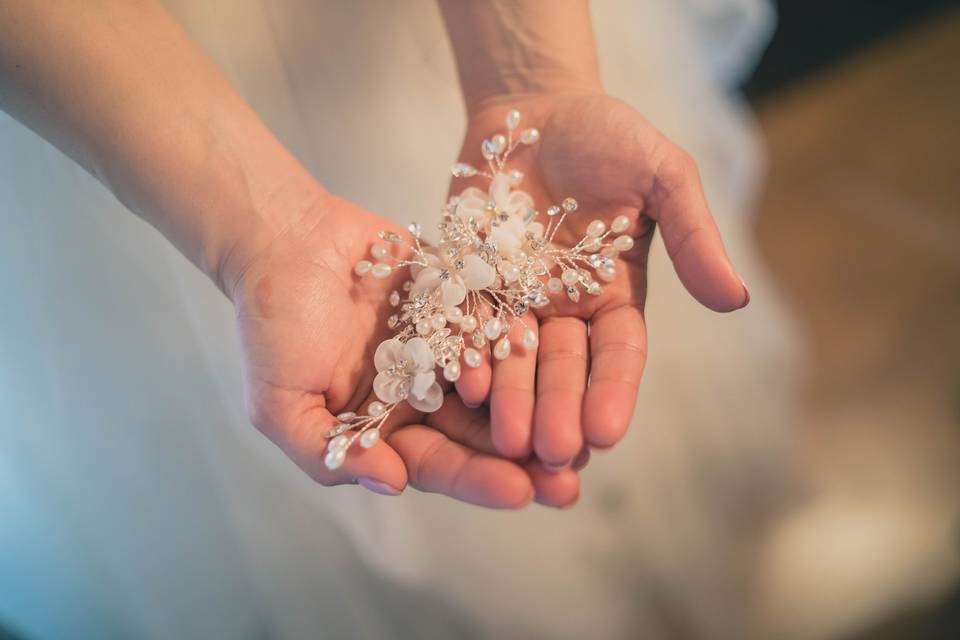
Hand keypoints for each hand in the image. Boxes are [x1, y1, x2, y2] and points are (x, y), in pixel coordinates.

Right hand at [224, 191, 579, 506]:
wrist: (283, 240)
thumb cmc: (272, 326)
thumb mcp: (281, 405)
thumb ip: (330, 451)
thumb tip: (390, 485)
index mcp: (387, 425)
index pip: (438, 462)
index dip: (477, 480)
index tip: (521, 493)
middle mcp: (425, 391)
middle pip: (482, 432)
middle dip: (525, 458)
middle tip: (570, 480)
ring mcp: (446, 344)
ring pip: (501, 382)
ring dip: (539, 406)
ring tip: (582, 425)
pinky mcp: (460, 298)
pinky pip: (494, 320)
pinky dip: (520, 338)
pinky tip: (559, 353)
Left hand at [452, 91, 748, 465]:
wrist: (533, 107)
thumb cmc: (608, 135)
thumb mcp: (662, 176)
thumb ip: (691, 234)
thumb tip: (735, 299)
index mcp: (614, 295)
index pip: (618, 354)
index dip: (613, 392)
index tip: (608, 432)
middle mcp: (563, 309)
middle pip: (562, 370)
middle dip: (559, 411)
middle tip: (554, 454)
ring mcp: (513, 301)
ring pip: (512, 361)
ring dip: (511, 402)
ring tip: (507, 441)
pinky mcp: (467, 284)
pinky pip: (464, 327)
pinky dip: (464, 356)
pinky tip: (462, 386)